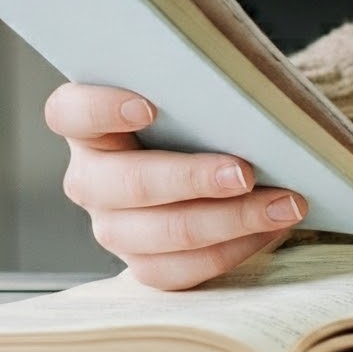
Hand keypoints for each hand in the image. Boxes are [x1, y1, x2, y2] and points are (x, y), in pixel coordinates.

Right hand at [44, 82, 307, 289]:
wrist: (214, 149)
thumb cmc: (201, 108)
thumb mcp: (195, 86)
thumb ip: (199, 81)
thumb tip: (246, 84)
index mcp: (89, 124)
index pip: (69, 112)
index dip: (100, 110)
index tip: (148, 107)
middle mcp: (92, 178)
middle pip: (127, 184)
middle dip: (192, 179)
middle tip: (245, 173)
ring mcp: (113, 225)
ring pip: (158, 235)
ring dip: (228, 221)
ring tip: (283, 205)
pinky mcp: (143, 262)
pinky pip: (179, 271)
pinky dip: (231, 250)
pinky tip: (271, 227)